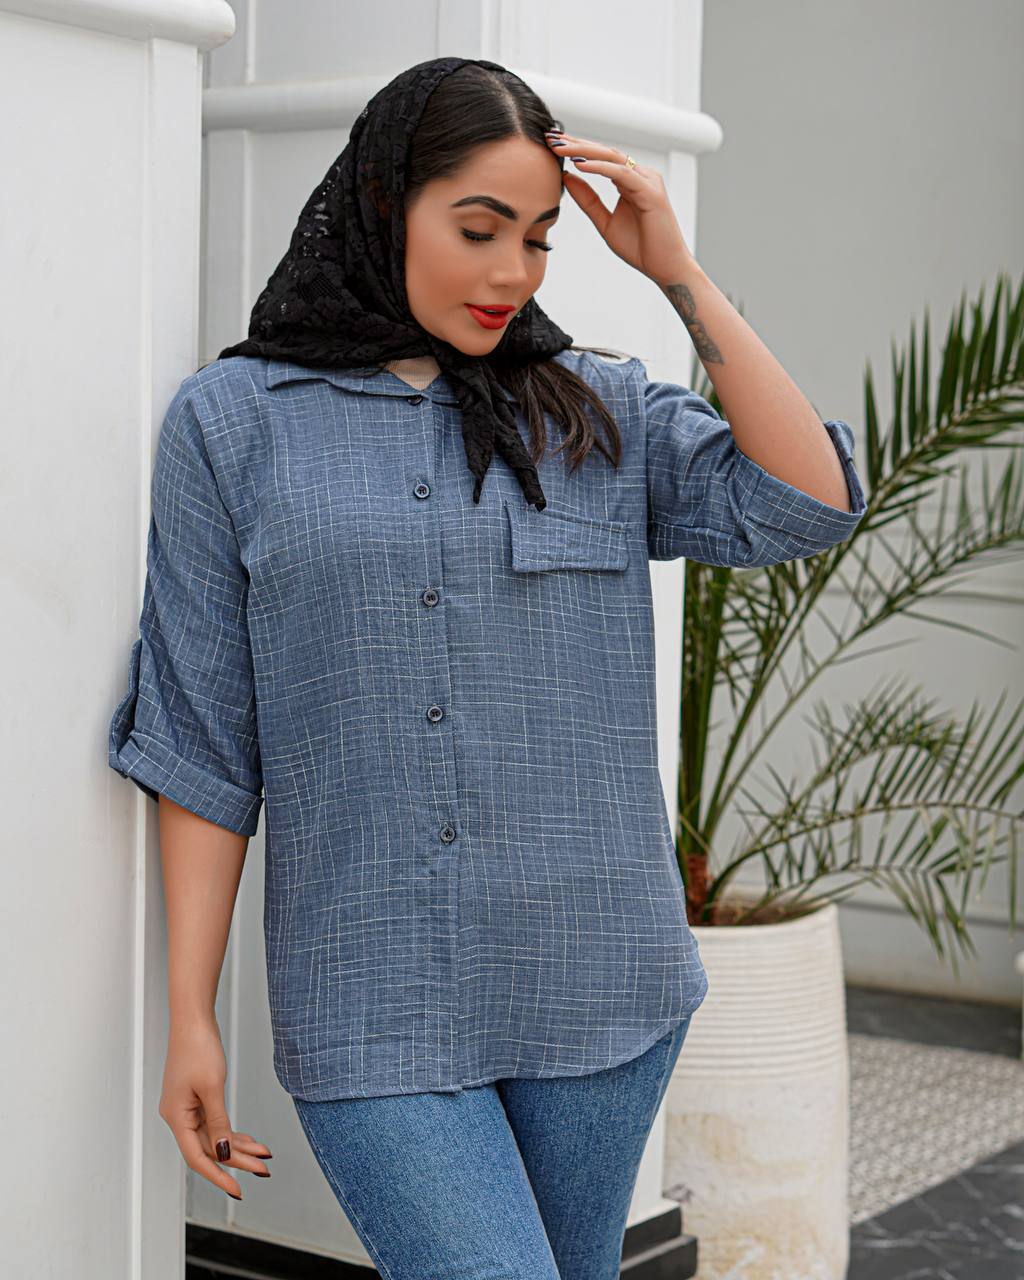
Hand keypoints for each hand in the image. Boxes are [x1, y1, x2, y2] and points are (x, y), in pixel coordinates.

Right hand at [159, 1017, 272, 1199]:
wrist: (193, 1020)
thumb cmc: (198, 1048)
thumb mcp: (212, 1087)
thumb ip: (217, 1123)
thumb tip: (223, 1153)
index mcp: (176, 1117)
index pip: (197, 1157)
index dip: (218, 1176)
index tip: (238, 1190)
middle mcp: (178, 1117)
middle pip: (209, 1148)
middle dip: (237, 1161)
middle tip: (264, 1171)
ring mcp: (187, 1108)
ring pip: (214, 1137)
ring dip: (239, 1147)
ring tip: (264, 1157)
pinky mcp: (196, 1098)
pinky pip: (215, 1123)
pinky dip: (232, 1131)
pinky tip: (251, 1140)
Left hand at [546, 130, 694, 285]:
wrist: (665, 268)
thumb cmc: (641, 248)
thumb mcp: (605, 222)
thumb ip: (588, 201)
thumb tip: (568, 177)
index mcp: (630, 181)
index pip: (600, 159)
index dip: (577, 149)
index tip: (552, 144)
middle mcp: (640, 176)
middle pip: (605, 153)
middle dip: (577, 143)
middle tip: (551, 138)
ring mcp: (647, 182)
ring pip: (612, 158)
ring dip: (585, 151)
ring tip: (561, 148)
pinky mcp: (651, 193)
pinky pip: (622, 174)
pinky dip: (600, 168)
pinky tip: (580, 164)